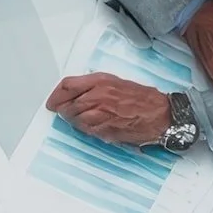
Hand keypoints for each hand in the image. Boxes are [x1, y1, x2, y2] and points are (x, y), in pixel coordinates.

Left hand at [46, 73, 171, 146]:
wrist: (160, 114)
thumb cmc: (142, 98)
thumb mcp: (116, 82)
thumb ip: (94, 86)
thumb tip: (76, 93)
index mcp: (100, 81)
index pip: (67, 86)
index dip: (56, 95)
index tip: (52, 101)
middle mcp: (97, 97)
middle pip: (67, 105)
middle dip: (63, 110)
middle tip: (62, 112)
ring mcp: (100, 115)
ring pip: (75, 120)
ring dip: (74, 121)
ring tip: (80, 119)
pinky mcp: (105, 130)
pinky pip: (87, 131)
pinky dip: (85, 129)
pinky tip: (91, 126)